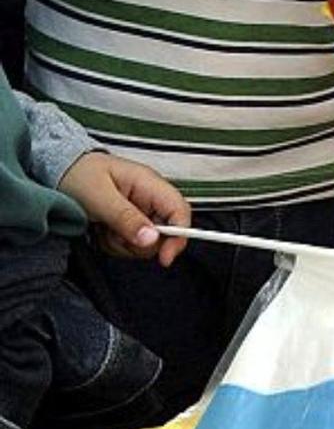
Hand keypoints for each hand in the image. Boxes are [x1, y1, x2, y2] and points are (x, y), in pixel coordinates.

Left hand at [59, 153, 190, 264]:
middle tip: (114, 234)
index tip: (164, 258)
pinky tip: (101, 231)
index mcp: (149, 184)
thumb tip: (152, 239)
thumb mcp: (99, 197)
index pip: (180, 211)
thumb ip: (126, 218)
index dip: (178, 236)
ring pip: (146, 244)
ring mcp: (140, 211)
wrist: (59, 170)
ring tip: (103, 228)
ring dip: (122, 244)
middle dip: (139, 244)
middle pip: (165, 234)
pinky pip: (130, 245)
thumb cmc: (78, 174)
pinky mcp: (129, 223)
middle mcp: (149, 198)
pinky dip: (114, 244)